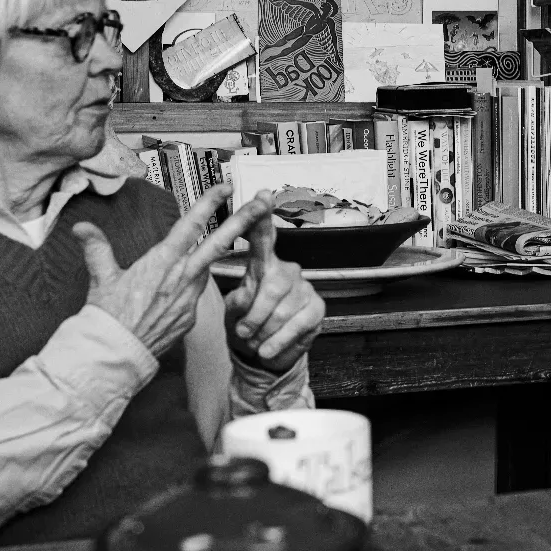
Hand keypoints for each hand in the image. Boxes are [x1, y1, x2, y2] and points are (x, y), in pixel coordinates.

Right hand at [75, 182, 272, 358]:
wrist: (116, 355)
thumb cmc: (107, 316)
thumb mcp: (102, 278)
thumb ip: (96, 248)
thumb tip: (81, 227)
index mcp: (162, 261)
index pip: (191, 225)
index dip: (209, 202)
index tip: (226, 185)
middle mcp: (182, 276)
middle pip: (220, 242)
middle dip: (245, 219)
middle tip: (265, 201)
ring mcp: (191, 297)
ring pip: (209, 268)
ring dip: (220, 253)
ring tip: (231, 240)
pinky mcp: (192, 317)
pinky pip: (197, 294)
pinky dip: (195, 285)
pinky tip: (183, 287)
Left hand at [224, 196, 324, 373]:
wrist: (262, 356)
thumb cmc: (245, 326)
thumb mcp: (233, 311)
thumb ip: (238, 300)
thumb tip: (244, 299)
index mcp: (263, 265)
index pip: (263, 237)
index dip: (263, 217)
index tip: (262, 194)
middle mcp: (287, 270)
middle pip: (272, 285)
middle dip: (255, 314)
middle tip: (243, 332)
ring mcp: (305, 288)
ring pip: (283, 309)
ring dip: (263, 331)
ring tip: (254, 342)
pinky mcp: (317, 309)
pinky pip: (297, 325)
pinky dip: (278, 342)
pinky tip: (268, 350)